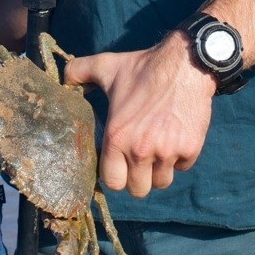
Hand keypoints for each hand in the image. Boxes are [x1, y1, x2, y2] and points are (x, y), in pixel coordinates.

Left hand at [64, 32, 214, 197]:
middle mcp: (140, 150)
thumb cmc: (144, 67)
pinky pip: (183, 167)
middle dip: (138, 178)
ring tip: (157, 148)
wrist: (186, 64)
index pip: (112, 182)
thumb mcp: (107, 66)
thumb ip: (79, 72)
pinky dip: (180, 158)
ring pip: (161, 182)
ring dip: (159, 170)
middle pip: (138, 190)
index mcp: (116, 137)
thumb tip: (63, 79)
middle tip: (139, 160)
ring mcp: (168, 152)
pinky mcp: (190, 149)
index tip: (118, 165)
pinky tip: (175, 138)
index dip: (115, 176)